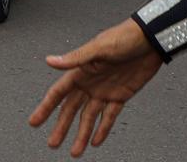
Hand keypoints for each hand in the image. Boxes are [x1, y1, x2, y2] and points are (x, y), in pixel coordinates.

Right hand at [29, 18, 162, 156]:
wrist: (151, 39)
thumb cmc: (125, 37)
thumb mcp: (99, 47)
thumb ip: (76, 58)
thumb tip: (50, 60)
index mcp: (82, 70)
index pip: (59, 93)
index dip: (45, 107)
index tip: (34, 121)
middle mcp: (91, 82)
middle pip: (71, 109)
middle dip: (61, 127)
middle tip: (53, 143)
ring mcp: (105, 90)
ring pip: (89, 117)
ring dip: (82, 134)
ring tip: (75, 151)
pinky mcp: (121, 95)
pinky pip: (109, 116)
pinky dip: (103, 129)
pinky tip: (96, 141)